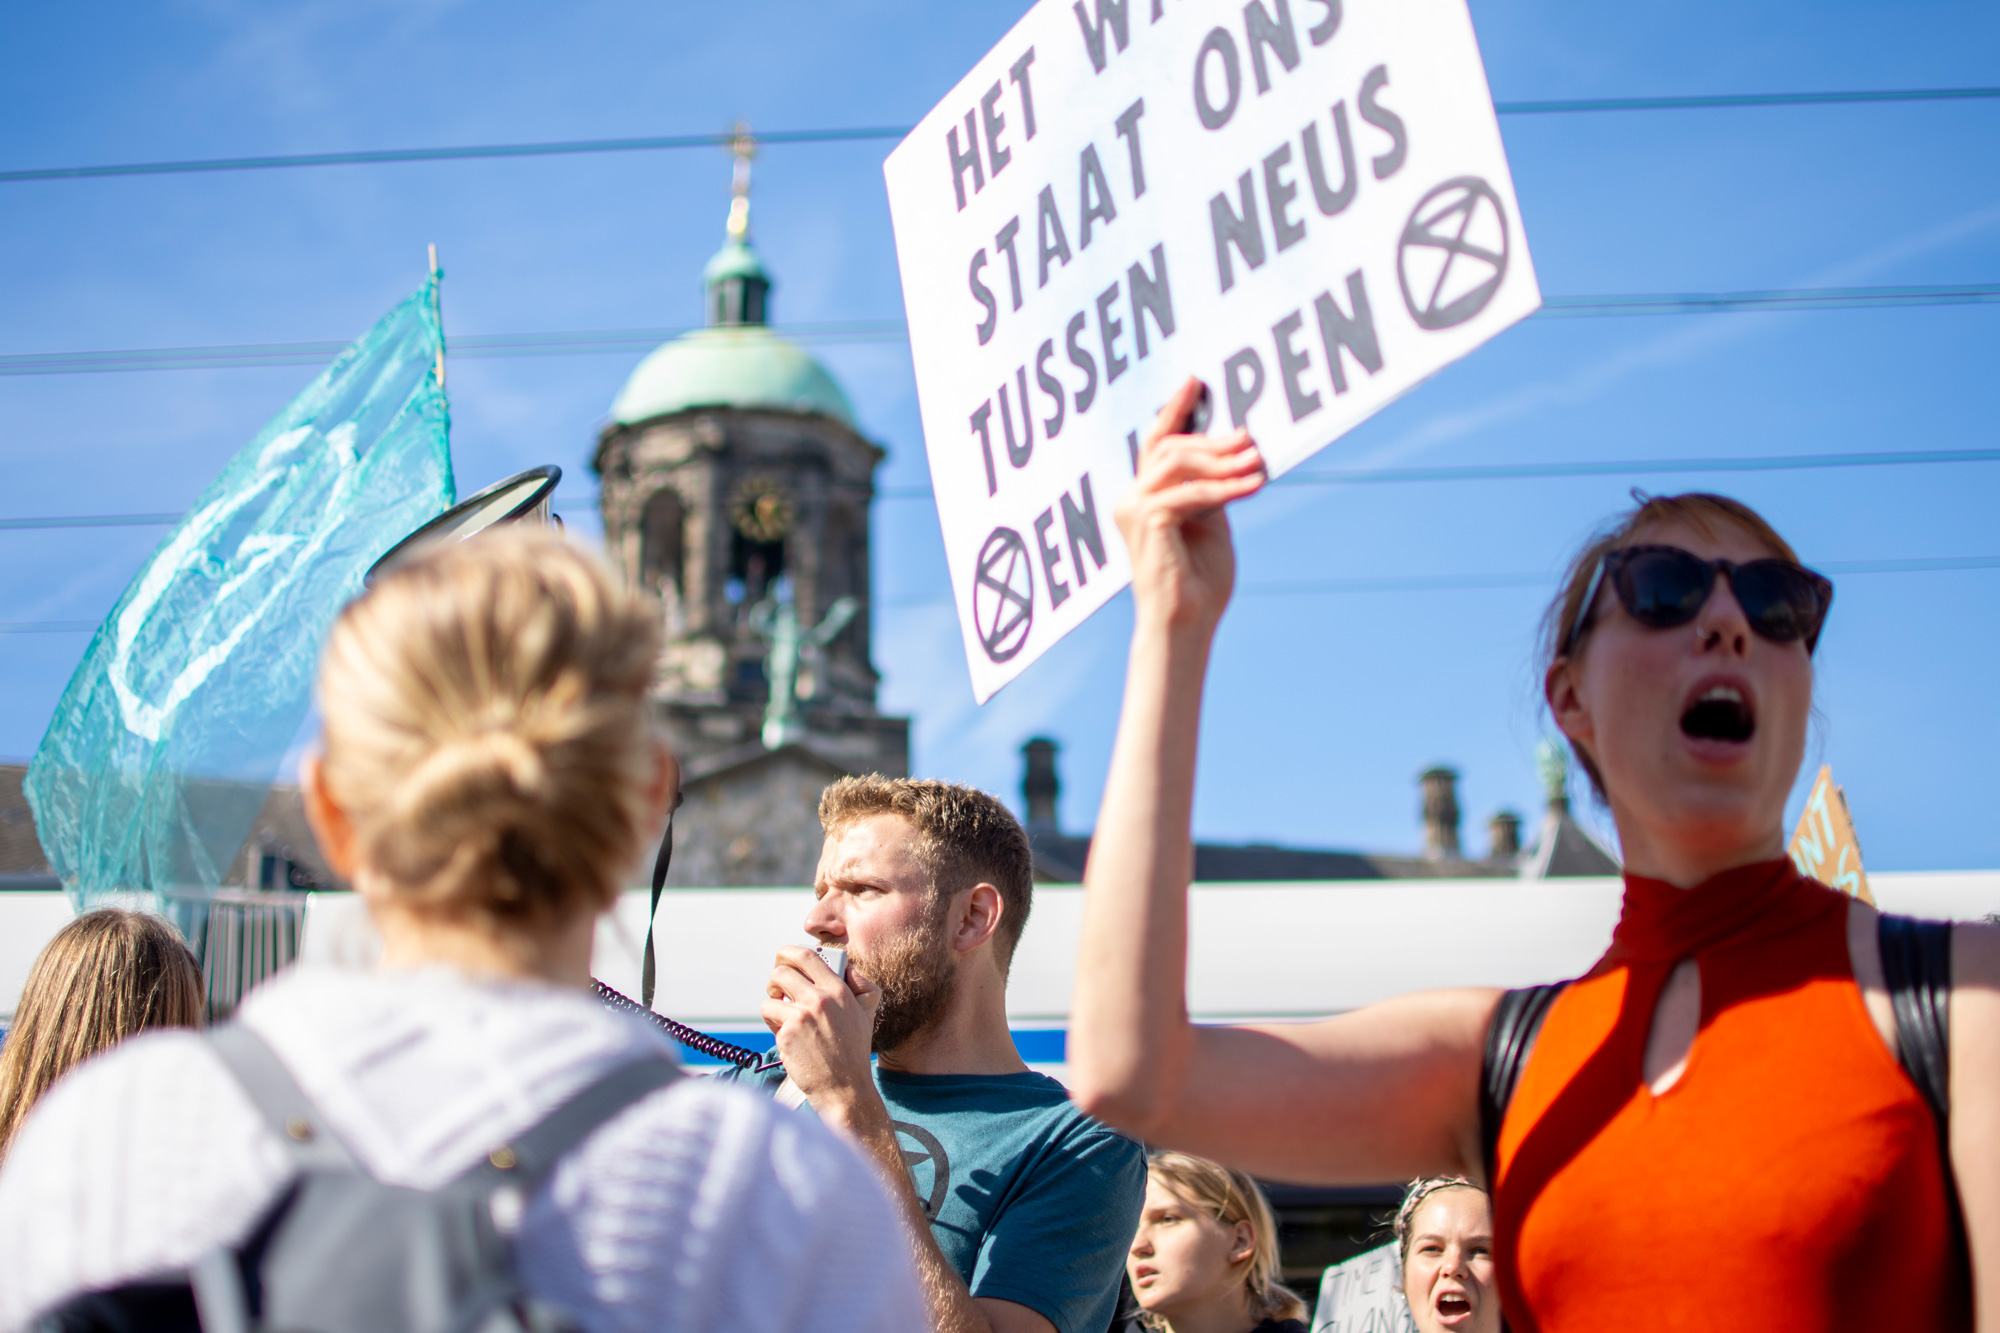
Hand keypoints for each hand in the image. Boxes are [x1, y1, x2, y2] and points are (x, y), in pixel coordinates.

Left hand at [760, 945, 881, 1107]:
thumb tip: (845, 966)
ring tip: (784, 1020)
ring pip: (770, 996)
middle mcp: (820, 999)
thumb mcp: (867, 1013)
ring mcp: (802, 1016)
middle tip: (778, 991)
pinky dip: (773, 1027)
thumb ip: (860, 986)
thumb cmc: (853, 1053)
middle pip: (782, 970)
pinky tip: (789, 1040)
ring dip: (773, 1007)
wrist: (845, 1089)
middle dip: (775, 980)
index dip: (789, 953)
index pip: (807, 955)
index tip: (785, 960)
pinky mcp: (787, 1034)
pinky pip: (769, 1017)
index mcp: (839, 990)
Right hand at [1114, 377, 1264, 634]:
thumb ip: (1212, 489)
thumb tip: (1234, 451)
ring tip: (1257, 463)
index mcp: (1144, 497)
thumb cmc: (1200, 581)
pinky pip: (1190, 493)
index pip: (1157, 442)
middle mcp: (1131, 499)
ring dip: (1223, 461)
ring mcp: (1133, 509)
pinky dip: (1225, 488)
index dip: (1174, 409)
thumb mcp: (1212, 523)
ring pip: (1179, 463)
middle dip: (1213, 440)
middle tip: (1250, 438)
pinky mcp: (1147, 521)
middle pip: (1171, 448)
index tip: (1196, 381)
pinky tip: (1252, 485)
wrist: (1188, 621)